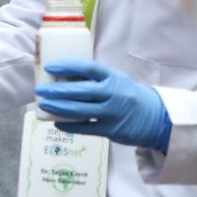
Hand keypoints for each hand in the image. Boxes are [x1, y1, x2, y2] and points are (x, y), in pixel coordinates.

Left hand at [35, 59, 170, 151]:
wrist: (156, 118)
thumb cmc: (128, 95)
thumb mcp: (117, 80)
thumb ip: (96, 78)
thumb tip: (64, 74)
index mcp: (113, 77)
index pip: (88, 67)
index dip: (68, 65)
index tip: (50, 66)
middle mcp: (113, 94)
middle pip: (81, 91)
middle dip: (57, 90)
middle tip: (40, 90)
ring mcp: (112, 113)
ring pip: (80, 111)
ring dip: (59, 108)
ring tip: (44, 105)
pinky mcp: (111, 130)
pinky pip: (85, 128)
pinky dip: (69, 126)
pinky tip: (56, 122)